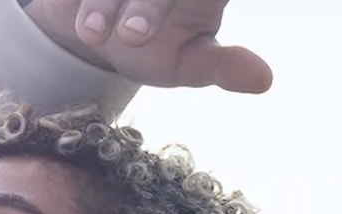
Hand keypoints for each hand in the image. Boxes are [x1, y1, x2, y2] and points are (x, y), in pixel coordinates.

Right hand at [25, 0, 272, 93]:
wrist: (95, 29)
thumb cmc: (153, 44)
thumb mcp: (188, 61)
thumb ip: (223, 65)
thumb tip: (264, 79)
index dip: (178, 10)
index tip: (155, 36)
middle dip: (149, 5)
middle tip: (133, 38)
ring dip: (104, 1)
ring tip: (93, 33)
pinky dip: (79, 1)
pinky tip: (77, 16)